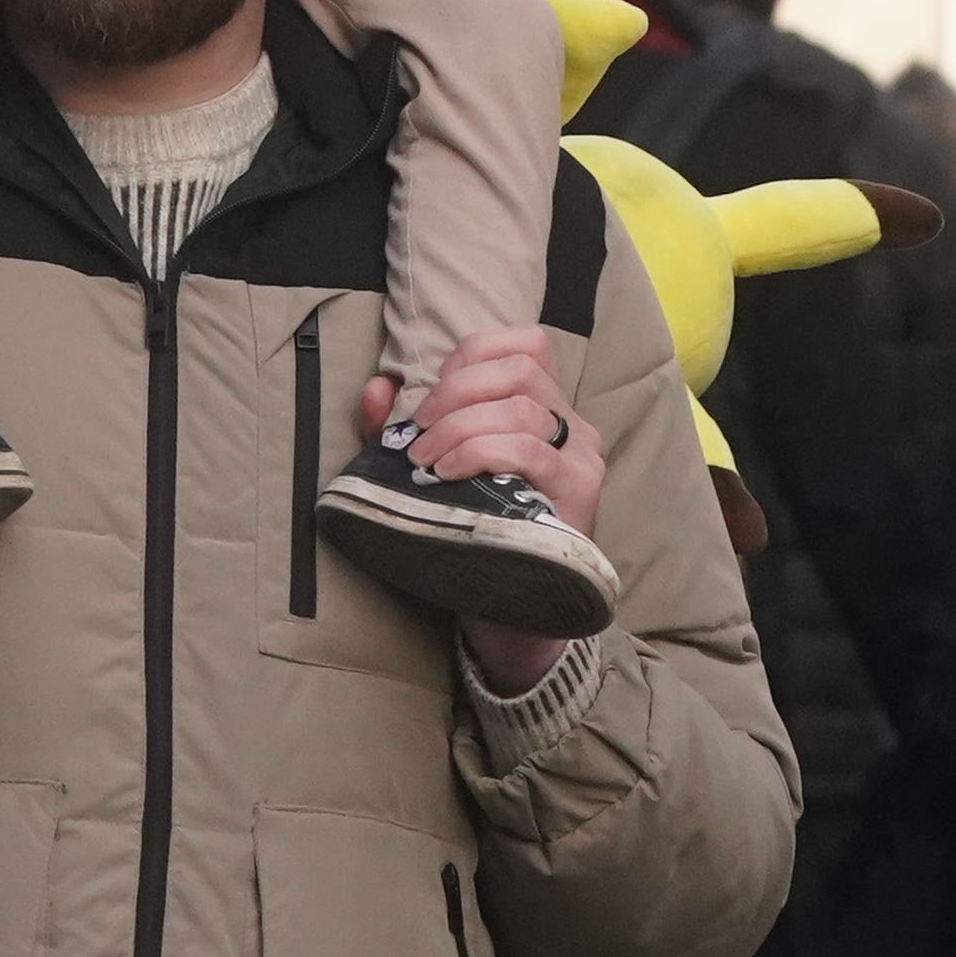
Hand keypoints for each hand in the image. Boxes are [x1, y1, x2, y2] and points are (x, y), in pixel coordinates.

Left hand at [364, 331, 608, 692]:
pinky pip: (526, 449)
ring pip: (521, 406)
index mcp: (544, 409)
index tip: (430, 401)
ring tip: (425, 460)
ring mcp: (579, 457)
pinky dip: (477, 451)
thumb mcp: (429, 472)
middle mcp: (571, 426)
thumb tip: (375, 388)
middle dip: (455, 391)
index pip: (522, 344)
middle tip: (419, 434)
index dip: (468, 360)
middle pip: (520, 368)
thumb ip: (398, 429)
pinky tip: (447, 474)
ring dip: (459, 426)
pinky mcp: (577, 491)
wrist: (514, 612)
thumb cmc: (472, 530)